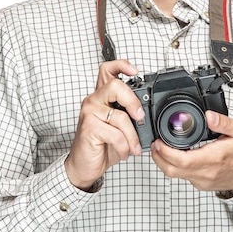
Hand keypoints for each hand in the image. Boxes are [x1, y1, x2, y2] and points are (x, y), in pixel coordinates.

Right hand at [65, 60, 144, 189]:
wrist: (84, 166)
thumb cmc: (102, 145)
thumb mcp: (120, 128)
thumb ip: (129, 116)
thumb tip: (148, 114)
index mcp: (102, 97)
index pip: (107, 70)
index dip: (121, 65)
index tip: (134, 71)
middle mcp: (94, 101)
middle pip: (115, 85)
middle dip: (132, 101)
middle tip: (140, 117)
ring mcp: (89, 113)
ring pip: (120, 115)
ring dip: (132, 136)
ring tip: (133, 146)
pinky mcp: (89, 127)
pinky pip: (115, 134)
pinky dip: (124, 146)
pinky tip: (123, 151)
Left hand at [151, 110, 232, 190]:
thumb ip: (223, 122)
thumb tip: (209, 115)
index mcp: (213, 159)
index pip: (181, 160)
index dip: (164, 151)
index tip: (158, 141)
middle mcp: (206, 173)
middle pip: (172, 170)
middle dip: (158, 157)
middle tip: (154, 143)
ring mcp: (203, 181)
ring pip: (175, 175)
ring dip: (164, 162)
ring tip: (161, 147)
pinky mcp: (202, 184)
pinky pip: (183, 177)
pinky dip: (174, 167)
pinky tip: (174, 156)